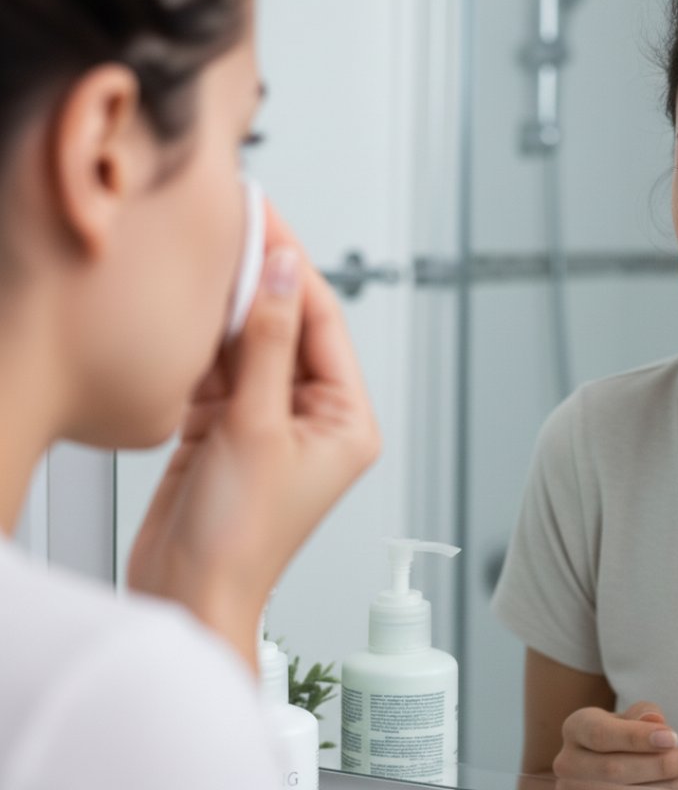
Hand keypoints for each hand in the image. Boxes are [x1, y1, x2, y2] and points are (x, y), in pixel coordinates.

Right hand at [127, 204, 379, 667]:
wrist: (187, 594)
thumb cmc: (240, 540)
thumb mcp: (257, 428)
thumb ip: (270, 345)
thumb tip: (283, 275)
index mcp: (348, 419)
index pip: (325, 322)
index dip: (295, 269)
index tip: (269, 224)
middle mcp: (316, 417)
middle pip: (290, 329)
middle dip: (261, 284)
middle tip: (236, 231)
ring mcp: (272, 421)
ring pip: (253, 346)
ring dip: (230, 312)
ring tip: (210, 266)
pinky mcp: (230, 428)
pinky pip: (223, 371)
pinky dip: (205, 347)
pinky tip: (193, 317)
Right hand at [554, 702, 677, 787]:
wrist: (602, 768)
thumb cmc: (622, 737)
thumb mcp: (629, 718)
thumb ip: (642, 716)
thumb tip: (655, 722)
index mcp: (574, 729)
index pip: (601, 735)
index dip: (636, 737)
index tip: (674, 737)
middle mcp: (567, 764)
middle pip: (613, 770)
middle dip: (660, 766)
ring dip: (666, 788)